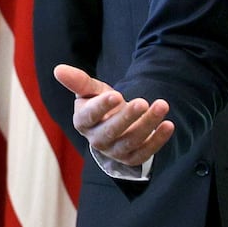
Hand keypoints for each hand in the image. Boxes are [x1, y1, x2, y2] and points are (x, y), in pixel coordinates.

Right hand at [54, 64, 174, 167]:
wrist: (114, 122)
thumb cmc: (101, 102)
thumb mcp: (91, 90)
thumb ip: (79, 81)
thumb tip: (58, 69)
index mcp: (83, 121)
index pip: (90, 116)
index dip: (102, 107)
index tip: (117, 95)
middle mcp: (97, 139)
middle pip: (111, 132)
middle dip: (127, 117)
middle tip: (142, 101)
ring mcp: (114, 151)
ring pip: (130, 142)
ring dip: (148, 125)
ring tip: (162, 105)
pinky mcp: (131, 157)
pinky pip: (145, 152)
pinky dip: (158, 140)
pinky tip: (168, 124)